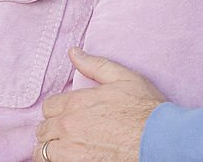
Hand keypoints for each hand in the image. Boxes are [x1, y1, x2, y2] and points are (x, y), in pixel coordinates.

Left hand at [34, 47, 164, 161]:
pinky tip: (72, 158)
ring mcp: (71, 150)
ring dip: (52, 149)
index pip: (49, 107)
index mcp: (76, 102)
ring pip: (42, 151)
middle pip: (43, 129)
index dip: (58, 111)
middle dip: (53, 130)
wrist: (160, 140)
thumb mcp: (123, 77)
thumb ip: (94, 65)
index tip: (69, 116)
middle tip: (69, 134)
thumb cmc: (145, 109)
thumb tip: (73, 52)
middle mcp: (68, 125)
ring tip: (67, 149)